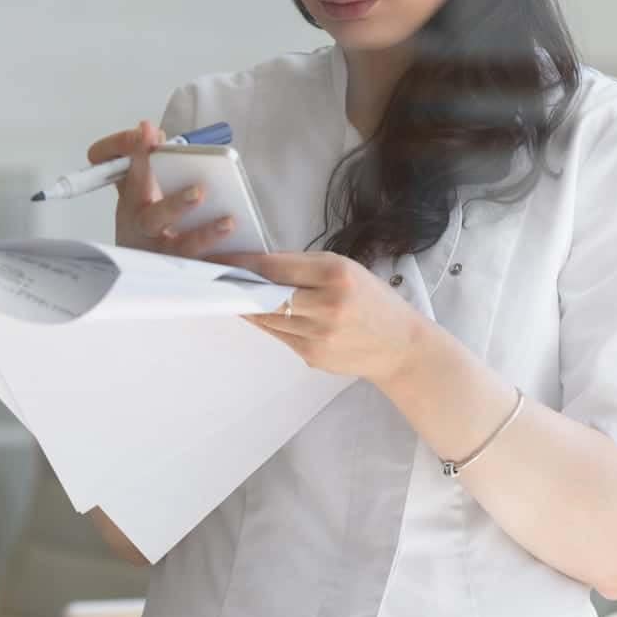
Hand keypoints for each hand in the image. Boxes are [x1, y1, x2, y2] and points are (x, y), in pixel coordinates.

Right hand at [87, 120, 234, 256]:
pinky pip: (209, 268)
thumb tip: (148, 131)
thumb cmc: (147, 220)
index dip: (138, 156)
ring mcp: (166, 255)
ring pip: (183, 249)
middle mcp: (145, 232)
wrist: (143, 268)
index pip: (132, 177)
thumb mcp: (137, 189)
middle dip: (174, 204)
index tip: (149, 132)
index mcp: (132, 206)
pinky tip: (248, 252)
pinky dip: (227, 262)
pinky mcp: (188, 272)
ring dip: (204, 236)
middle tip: (198, 191)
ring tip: (228, 222)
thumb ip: (141, 159)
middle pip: (153, 220)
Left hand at [208, 251, 426, 382]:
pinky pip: (278, 335)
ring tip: (234, 294)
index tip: (222, 260)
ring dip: (248, 306)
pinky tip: (260, 313)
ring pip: (267, 317)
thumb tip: (260, 266)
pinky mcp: (312, 356)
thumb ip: (305, 267)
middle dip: (239, 286)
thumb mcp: (347, 270)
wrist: (400, 346)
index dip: (243, 264)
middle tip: (216, 279)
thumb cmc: (374, 302)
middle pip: (266, 294)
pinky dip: (267, 323)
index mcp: (336, 276)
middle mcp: (327, 306)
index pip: (276, 267)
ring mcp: (318, 335)